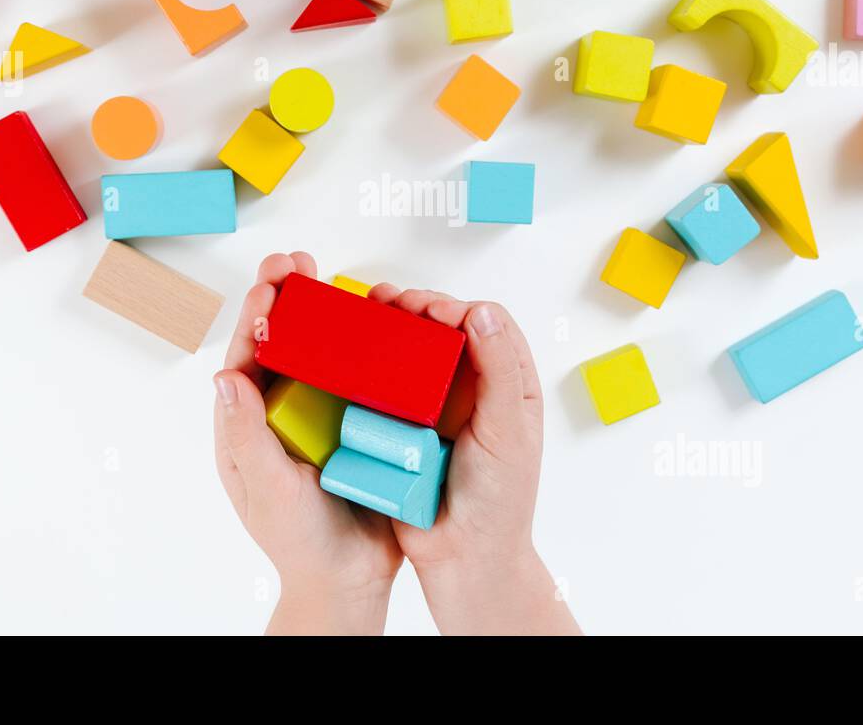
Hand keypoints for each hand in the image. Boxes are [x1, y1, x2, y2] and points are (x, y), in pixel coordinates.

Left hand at [213, 252, 402, 634]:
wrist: (350, 579)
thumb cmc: (298, 541)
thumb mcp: (269, 488)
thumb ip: (246, 435)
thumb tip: (225, 377)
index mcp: (248, 425)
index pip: (246, 359)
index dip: (256, 316)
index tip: (269, 282)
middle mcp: (282, 412)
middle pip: (281, 343)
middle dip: (285, 298)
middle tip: (298, 261)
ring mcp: (319, 416)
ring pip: (319, 352)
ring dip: (324, 313)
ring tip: (333, 279)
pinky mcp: (356, 422)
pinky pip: (357, 376)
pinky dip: (362, 346)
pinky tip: (376, 322)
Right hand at [367, 284, 580, 634]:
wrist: (463, 560)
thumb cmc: (499, 502)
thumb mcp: (506, 433)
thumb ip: (498, 371)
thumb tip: (481, 312)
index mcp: (509, 384)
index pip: (488, 324)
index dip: (459, 307)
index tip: (429, 310)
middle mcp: (474, 389)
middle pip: (446, 330)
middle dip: (417, 308)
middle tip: (390, 302)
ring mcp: (437, 407)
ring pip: (414, 352)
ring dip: (391, 327)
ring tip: (367, 311)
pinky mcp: (405, 426)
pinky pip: (387, 385)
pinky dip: (372, 363)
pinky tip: (353, 351)